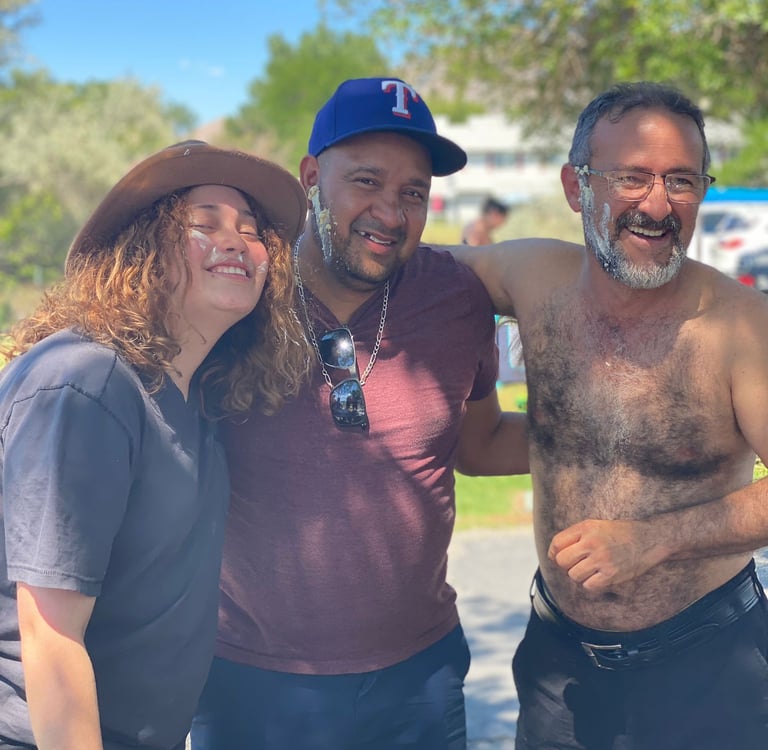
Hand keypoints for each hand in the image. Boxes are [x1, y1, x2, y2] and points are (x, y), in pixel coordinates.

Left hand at [548, 518, 662, 590]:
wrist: (649, 539)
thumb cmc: (619, 533)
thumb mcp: (595, 526)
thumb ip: (574, 536)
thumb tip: (552, 555)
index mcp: (586, 528)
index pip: (556, 543)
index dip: (554, 553)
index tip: (559, 557)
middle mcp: (592, 542)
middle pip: (561, 561)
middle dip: (566, 565)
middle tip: (577, 564)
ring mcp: (602, 559)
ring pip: (573, 575)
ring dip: (579, 575)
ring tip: (590, 570)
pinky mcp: (612, 574)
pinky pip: (588, 586)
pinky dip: (591, 584)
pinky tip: (599, 577)